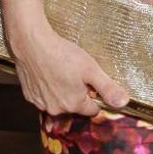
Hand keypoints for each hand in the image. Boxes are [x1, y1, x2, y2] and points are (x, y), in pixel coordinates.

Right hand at [7, 21, 129, 117]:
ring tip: (61, 72)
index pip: (92, 110)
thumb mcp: (91, 69)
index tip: (91, 83)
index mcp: (73, 105)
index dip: (94, 96)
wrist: (32, 44)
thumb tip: (123, 102)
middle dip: (78, 94)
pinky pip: (44, 96)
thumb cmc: (62, 55)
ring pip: (58, 102)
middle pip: (74, 106)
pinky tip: (48, 73)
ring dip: (62, 92)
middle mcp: (56, 109)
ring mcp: (40, 104)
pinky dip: (47, 89)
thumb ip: (108, 88)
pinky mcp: (29, 96)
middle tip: (75, 73)